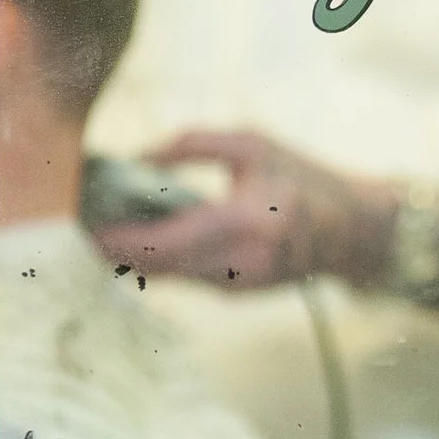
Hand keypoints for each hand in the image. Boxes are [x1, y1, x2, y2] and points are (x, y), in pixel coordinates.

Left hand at [89, 129, 398, 290]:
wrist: (354, 230)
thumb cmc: (305, 177)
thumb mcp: (253, 143)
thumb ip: (191, 144)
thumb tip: (138, 158)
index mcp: (249, 219)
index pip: (166, 240)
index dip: (120, 238)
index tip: (85, 223)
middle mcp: (243, 261)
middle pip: (158, 266)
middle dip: (117, 248)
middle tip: (84, 224)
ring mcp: (242, 284)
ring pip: (168, 276)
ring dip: (136, 255)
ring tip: (106, 227)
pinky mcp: (239, 294)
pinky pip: (187, 278)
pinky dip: (162, 260)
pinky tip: (143, 239)